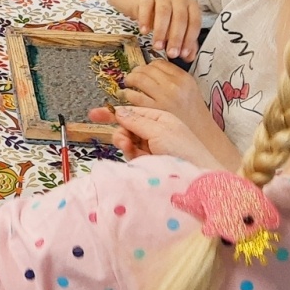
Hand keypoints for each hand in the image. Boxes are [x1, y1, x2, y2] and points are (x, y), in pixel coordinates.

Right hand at [87, 105, 221, 167]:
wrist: (197, 178)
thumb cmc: (183, 149)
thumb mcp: (159, 130)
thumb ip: (136, 121)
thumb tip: (118, 111)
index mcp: (160, 118)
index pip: (132, 112)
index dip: (113, 113)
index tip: (93, 115)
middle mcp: (154, 132)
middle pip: (127, 127)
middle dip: (121, 132)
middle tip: (123, 141)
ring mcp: (151, 148)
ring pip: (127, 142)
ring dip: (125, 143)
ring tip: (130, 149)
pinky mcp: (148, 163)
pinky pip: (132, 155)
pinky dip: (130, 155)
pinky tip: (136, 159)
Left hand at [122, 60, 210, 130]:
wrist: (201, 134)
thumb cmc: (193, 115)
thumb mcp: (190, 90)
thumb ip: (174, 79)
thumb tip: (153, 72)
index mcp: (183, 78)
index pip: (159, 63)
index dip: (149, 66)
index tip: (145, 70)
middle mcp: (174, 86)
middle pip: (147, 69)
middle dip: (137, 71)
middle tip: (133, 76)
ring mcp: (163, 98)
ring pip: (138, 79)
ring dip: (130, 79)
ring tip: (129, 83)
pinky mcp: (154, 111)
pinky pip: (134, 96)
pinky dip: (128, 93)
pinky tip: (129, 96)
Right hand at [127, 0, 201, 58]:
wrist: (147, 4)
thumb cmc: (167, 19)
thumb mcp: (178, 31)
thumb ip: (186, 43)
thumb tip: (189, 57)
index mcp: (191, 7)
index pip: (194, 22)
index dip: (189, 39)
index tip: (183, 54)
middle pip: (180, 17)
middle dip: (176, 38)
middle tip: (171, 53)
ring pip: (164, 11)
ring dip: (161, 31)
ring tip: (158, 46)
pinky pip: (146, 6)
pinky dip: (145, 19)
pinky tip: (144, 31)